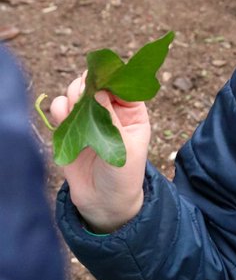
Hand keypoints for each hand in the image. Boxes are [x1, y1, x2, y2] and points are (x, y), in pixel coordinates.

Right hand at [49, 74, 150, 232]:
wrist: (104, 202)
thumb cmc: (122, 175)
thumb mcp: (124, 146)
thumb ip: (110, 117)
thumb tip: (98, 90)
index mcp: (132, 113)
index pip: (122, 84)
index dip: (111, 77)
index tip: (100, 77)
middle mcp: (109, 111)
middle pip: (95, 83)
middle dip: (87, 85)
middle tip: (83, 96)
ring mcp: (88, 118)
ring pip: (75, 92)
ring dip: (72, 95)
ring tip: (75, 110)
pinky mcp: (69, 128)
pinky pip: (60, 108)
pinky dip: (59, 108)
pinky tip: (64, 118)